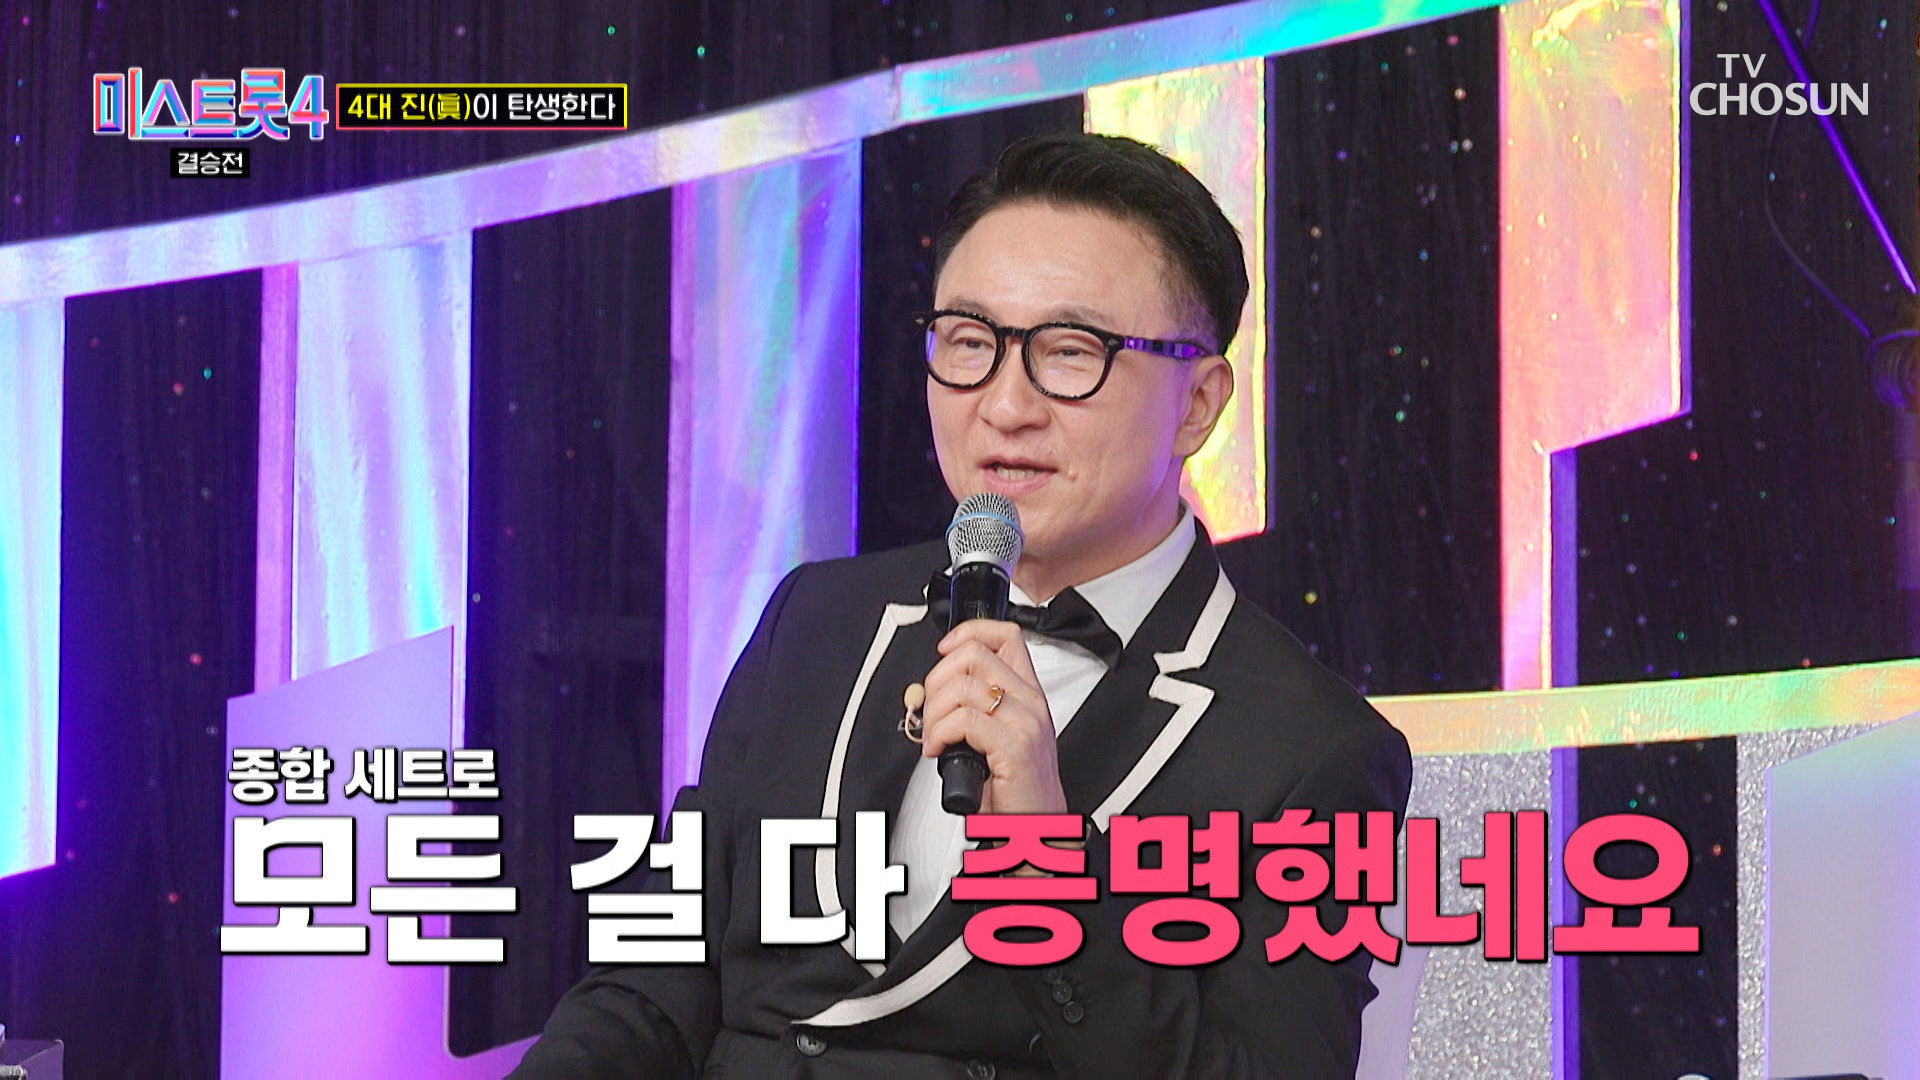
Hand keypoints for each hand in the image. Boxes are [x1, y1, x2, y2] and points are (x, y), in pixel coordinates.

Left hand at [919, 619, 1066, 814]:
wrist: (1038, 827)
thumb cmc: (1016, 789)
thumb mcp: (998, 737)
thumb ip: (976, 709)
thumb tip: (930, 694)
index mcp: (1029, 694)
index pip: (1005, 635)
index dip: (968, 633)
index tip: (945, 651)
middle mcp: (1030, 702)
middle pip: (974, 653)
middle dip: (936, 678)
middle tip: (930, 710)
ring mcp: (1025, 722)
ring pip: (962, 685)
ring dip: (933, 711)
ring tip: (933, 737)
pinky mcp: (1015, 746)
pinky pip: (962, 720)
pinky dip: (938, 732)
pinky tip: (939, 749)